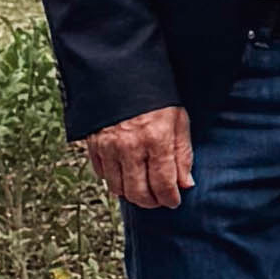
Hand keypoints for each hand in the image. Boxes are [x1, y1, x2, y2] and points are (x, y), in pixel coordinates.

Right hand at [77, 105, 191, 211]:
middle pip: (138, 191)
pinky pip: (102, 174)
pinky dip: (114, 181)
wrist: (123, 76)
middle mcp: (129, 147)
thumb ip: (183, 155)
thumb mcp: (179, 122)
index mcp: (155, 140)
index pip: (162, 183)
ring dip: (132, 195)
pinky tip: (125, 178)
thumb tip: (185, 184)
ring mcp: (108, 147)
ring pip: (118, 187)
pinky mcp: (93, 144)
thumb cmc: (156, 99)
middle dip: (151, 202)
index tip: (174, 202)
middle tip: (159, 201)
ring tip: (144, 192)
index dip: (170, 198)